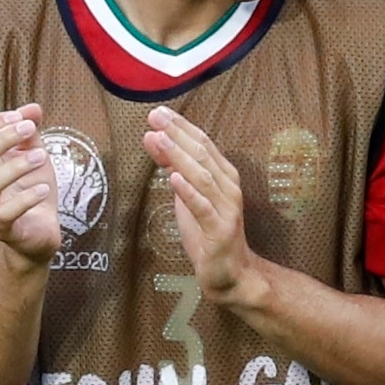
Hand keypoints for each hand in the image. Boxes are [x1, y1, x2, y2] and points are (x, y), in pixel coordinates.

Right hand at [0, 107, 69, 263]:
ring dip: (17, 166)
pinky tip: (43, 189)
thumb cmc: (31, 189)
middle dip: (2, 139)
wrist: (40, 231)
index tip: (20, 117)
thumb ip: (30, 132)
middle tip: (30, 130)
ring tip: (43, 157)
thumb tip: (33, 108)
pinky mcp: (0, 230)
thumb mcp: (34, 155)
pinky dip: (25, 199)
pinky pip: (4, 214)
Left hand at [143, 109, 250, 298]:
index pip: (202, 143)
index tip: (158, 111)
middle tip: (155, 116)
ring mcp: (226, 209)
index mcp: (223, 175)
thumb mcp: (186, 196)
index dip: (180, 126)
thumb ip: (173, 168)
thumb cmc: (207, 233)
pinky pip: (203, 208)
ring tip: (159, 139)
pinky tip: (174, 179)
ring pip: (202, 177)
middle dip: (177, 134)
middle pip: (202, 154)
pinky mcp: (220, 231)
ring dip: (179, 156)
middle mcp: (228, 188)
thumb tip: (152, 137)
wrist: (231, 273)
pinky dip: (188, 192)